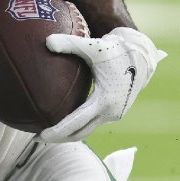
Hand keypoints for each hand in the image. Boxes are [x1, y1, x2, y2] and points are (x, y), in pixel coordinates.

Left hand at [39, 26, 165, 142]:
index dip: (57, 131)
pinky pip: (92, 123)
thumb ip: (70, 44)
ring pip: (87, 130)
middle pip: (80, 133)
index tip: (39, 135)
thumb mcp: (94, 46)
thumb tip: (47, 42)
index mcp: (105, 101)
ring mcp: (114, 114)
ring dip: (68, 133)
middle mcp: (111, 112)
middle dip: (58, 138)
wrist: (143, 54)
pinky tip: (63, 121)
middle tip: (36, 138)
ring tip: (46, 133)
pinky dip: (77, 125)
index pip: (76, 123)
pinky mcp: (115, 112)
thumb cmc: (118, 49)